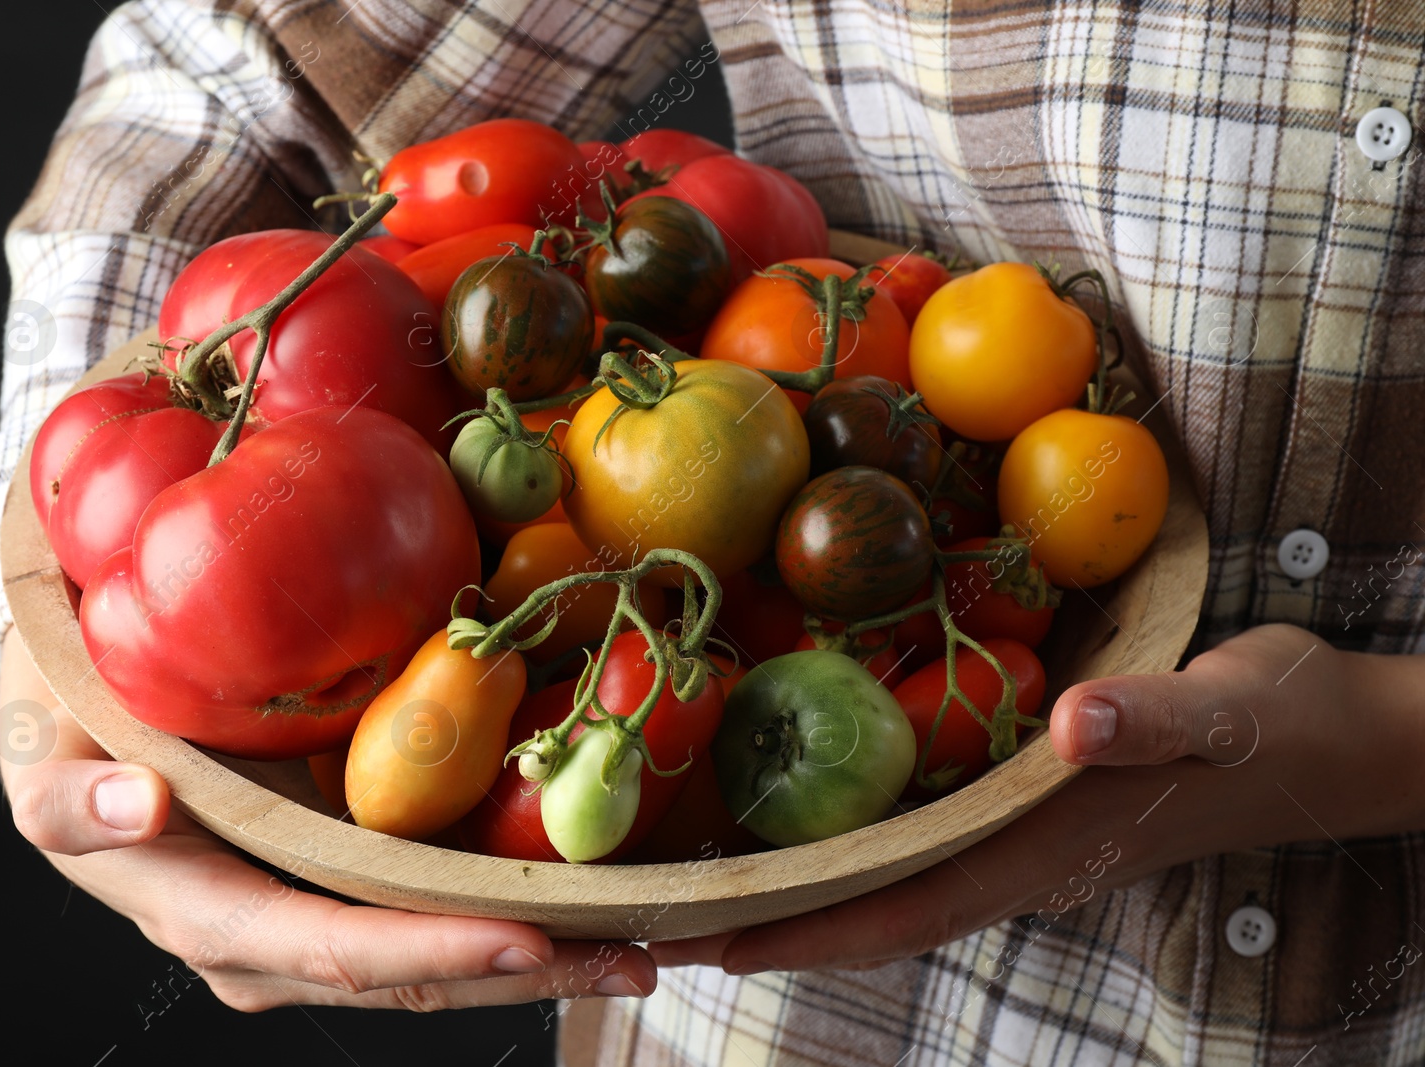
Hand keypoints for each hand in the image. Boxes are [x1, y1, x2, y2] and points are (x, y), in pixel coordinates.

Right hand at [0, 627, 653, 1009]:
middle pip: (407, 973)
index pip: (325, 948)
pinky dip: (513, 907)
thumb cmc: (66, 721)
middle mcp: (269, 938)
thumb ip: (71, 797)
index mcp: (201, 912)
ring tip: (644, 938)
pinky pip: (433, 907)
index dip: (425, 951)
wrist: (89, 705)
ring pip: (434, 956)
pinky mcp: (345, 878)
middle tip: (638, 955)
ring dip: (540, 954)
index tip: (527, 939)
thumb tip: (138, 815)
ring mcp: (314, 915)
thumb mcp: (44, 748)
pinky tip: (589, 892)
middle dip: (523, 971)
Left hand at [653, 624, 1424, 973]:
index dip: (805, 931)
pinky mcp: (1022, 800)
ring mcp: (1014, 834)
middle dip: (772, 920)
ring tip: (704, 872)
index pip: (903, 909)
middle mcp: (1012, 855)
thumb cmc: (1278, 726)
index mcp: (1042, 852)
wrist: (1327, 735)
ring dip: (801, 881)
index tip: (709, 941)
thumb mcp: (1225, 710)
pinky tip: (805, 802)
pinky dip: (851, 829)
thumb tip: (1077, 726)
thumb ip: (1154, 721)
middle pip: (871, 906)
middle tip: (663, 912)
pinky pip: (917, 828)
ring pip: (886, 875)